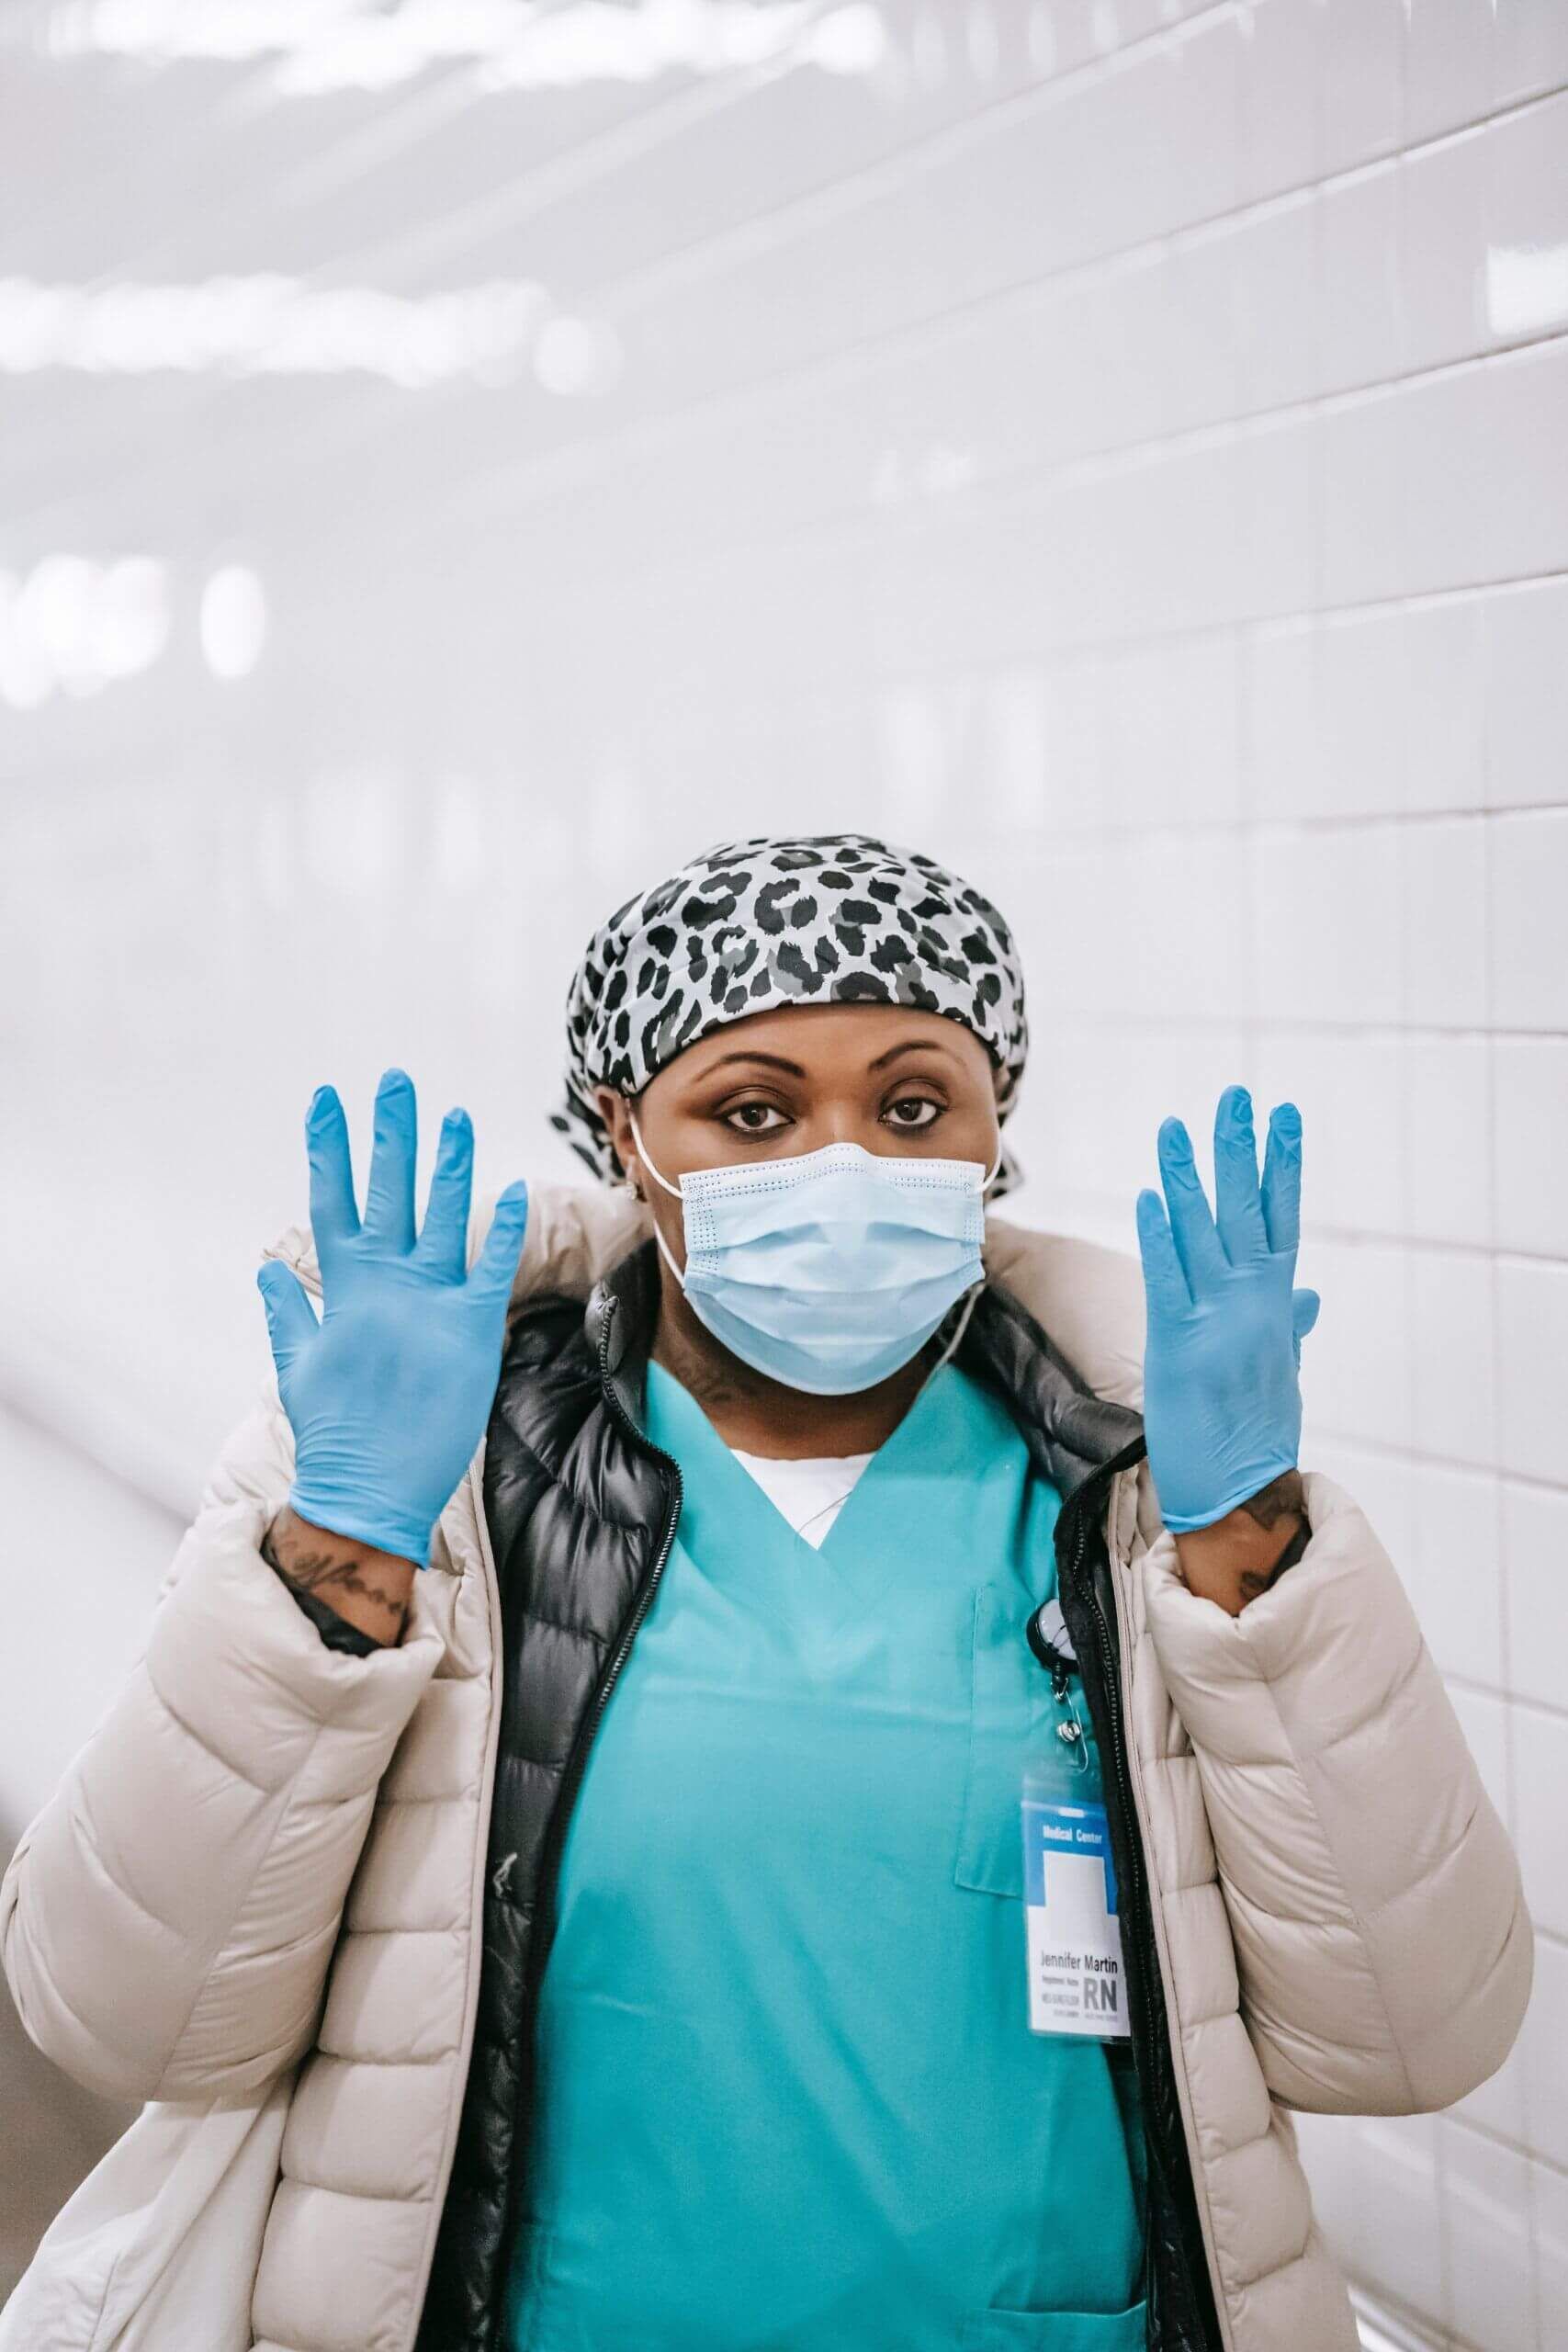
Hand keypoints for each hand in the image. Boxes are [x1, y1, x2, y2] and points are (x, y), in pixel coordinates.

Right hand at [256, 1067, 529, 1568]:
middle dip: (391, 1133)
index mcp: (343, 1289)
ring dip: (449, 1162)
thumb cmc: (335, 1431)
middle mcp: (383, 1285)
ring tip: (456, 1114)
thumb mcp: (298, 1364)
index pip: (330, 1201)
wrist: (368, 1492)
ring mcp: (427, 1304)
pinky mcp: (471, 1331)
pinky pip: (491, 1268)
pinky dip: (504, 1229)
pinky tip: (517, 1188)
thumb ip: (288, 1310)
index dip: (329, 1148)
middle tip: (396, 1079)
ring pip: (442, 1216)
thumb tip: (266, 1265)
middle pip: (386, 1192)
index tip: (327, 1098)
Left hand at [1134, 1084, 1320, 1534]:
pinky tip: (1149, 1198)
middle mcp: (1253, 1304)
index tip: (1284, 1116)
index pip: (1283, 1220)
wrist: (1245, 1496)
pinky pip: (1168, 1279)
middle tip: (1237, 1095)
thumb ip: (1291, 1325)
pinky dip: (1159, 1236)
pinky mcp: (1179, 1345)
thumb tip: (1312, 1297)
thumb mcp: (1280, 1370)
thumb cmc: (1258, 1433)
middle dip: (1240, 1151)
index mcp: (1275, 1306)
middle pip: (1248, 1212)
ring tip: (1173, 1127)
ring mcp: (1219, 1321)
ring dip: (1186, 1178)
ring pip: (1201, 1234)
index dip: (1283, 1166)